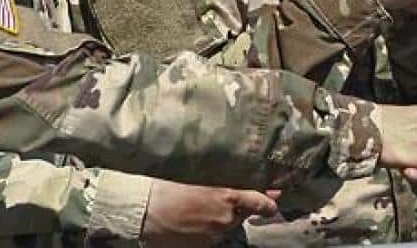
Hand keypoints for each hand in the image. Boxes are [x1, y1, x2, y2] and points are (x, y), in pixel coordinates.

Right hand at [141, 180, 279, 246]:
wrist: (143, 210)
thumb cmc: (169, 185)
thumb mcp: (201, 175)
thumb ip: (226, 177)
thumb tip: (243, 179)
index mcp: (228, 197)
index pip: (260, 203)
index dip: (269, 203)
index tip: (273, 202)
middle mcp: (225, 219)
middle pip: (242, 215)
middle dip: (236, 208)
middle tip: (218, 199)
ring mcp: (213, 235)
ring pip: (226, 226)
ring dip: (220, 219)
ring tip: (198, 208)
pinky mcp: (202, 246)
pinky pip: (211, 237)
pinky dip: (207, 230)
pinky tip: (191, 220)